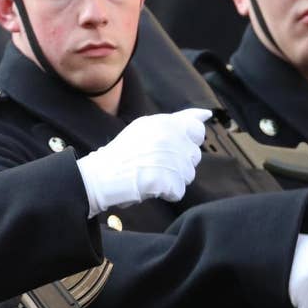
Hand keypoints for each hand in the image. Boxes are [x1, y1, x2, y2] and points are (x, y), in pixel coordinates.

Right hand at [77, 108, 209, 214]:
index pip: (196, 130)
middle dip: (178, 163)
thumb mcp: (148, 126)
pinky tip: (149, 186)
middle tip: (153, 163)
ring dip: (172, 179)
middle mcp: (171, 137)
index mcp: (166, 122)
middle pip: (193, 156)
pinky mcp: (167, 180)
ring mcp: (170, 159)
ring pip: (188, 175)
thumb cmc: (123, 152)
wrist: (101, 174)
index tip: (169, 148)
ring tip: (150, 174)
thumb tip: (207, 115)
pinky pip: (178, 192)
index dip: (186, 143)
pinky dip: (165, 193)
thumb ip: (180, 119)